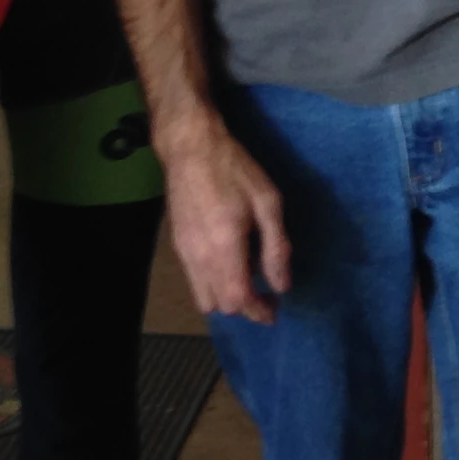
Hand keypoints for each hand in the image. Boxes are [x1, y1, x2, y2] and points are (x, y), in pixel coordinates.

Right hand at [160, 119, 289, 324]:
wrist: (190, 147)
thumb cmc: (234, 169)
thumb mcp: (267, 201)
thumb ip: (276, 246)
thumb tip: (282, 285)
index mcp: (224, 247)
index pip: (239, 300)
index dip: (258, 312)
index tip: (275, 309)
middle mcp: (200, 257)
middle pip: (220, 305)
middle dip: (244, 307)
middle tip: (265, 294)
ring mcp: (184, 253)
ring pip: (203, 297)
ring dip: (226, 298)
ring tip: (247, 280)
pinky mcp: (177, 245)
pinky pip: (194, 280)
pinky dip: (213, 284)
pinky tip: (228, 261)